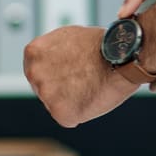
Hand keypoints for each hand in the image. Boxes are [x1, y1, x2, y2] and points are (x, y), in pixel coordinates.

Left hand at [23, 26, 142, 126]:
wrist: (123, 55)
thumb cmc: (100, 44)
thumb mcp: (65, 36)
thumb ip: (50, 51)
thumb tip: (45, 61)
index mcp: (32, 52)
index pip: (36, 70)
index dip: (55, 73)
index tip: (70, 72)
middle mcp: (34, 73)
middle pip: (43, 89)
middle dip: (61, 88)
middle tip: (83, 81)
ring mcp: (45, 94)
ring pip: (56, 104)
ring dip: (71, 101)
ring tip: (90, 86)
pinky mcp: (60, 112)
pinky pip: (69, 118)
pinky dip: (81, 113)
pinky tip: (92, 98)